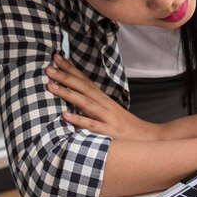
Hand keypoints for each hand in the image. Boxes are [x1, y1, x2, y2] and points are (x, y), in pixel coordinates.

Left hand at [45, 53, 160, 140]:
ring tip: (50, 86)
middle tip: (48, 68)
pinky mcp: (108, 132)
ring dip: (67, 93)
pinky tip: (65, 115)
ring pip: (85, 103)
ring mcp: (106, 118)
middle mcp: (104, 105)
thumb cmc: (124, 126)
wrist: (147, 138)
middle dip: (65, 77)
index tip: (56, 58)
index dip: (70, 68)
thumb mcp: (109, 111)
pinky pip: (91, 125)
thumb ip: (92, 104)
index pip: (84, 80)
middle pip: (83, 87)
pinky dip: (78, 120)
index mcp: (103, 99)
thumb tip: (73, 97)